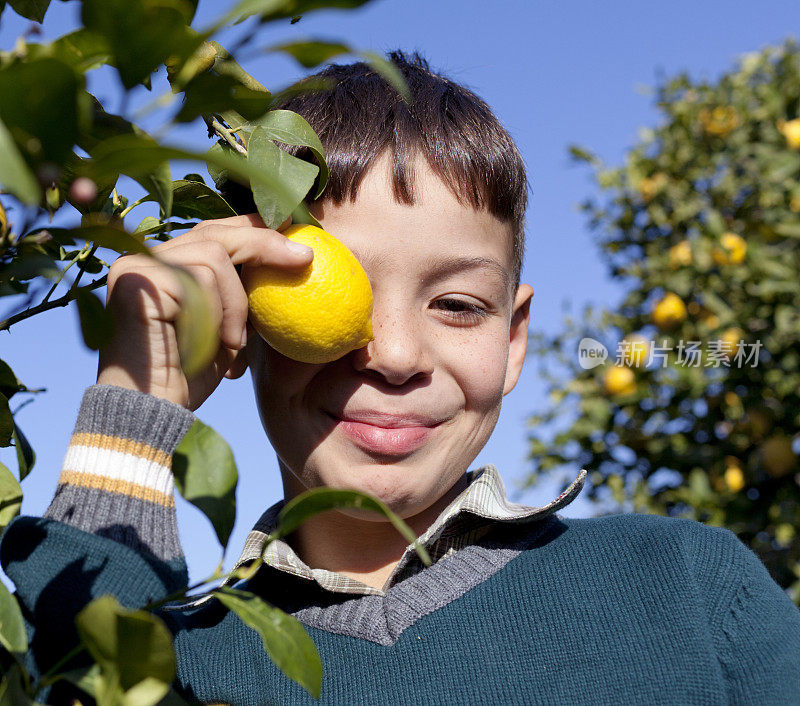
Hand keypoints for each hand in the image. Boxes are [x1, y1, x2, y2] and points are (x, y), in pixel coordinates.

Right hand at [96, 214, 312, 410]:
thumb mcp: (228, 328)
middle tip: (305, 258)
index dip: (256, 227)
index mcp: (165, 265)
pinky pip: (202, 278)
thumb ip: (244, 294)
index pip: (215, 232)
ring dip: (238, 302)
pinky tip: (223, 343)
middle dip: (266, 242)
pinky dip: (222, 310)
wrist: (154, 410)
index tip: (297, 234)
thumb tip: (295, 258)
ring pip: (215, 255)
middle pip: (216, 231)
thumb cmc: (191, 375)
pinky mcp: (137, 279)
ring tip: (236, 341)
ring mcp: (137, 265)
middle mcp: (146, 258)